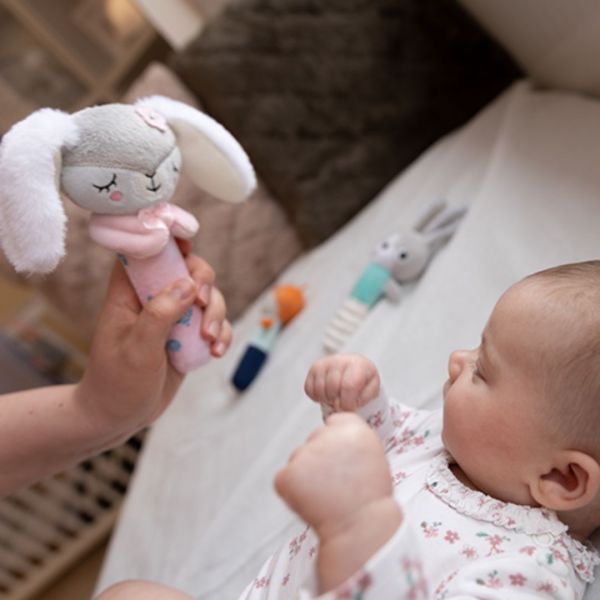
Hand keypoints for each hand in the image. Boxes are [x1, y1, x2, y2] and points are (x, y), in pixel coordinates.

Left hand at [74, 246, 231, 441]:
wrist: (121, 417)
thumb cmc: (118, 382)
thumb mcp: (137, 348)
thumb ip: (160, 313)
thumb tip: (189, 284)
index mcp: (129, 294)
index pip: (145, 253)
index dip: (166, 241)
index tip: (186, 246)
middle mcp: (153, 300)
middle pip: (188, 270)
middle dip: (204, 284)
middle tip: (204, 304)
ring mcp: (174, 318)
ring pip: (208, 298)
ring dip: (217, 315)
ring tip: (209, 340)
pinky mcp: (188, 336)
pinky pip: (214, 324)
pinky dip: (221, 334)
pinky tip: (216, 352)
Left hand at [274, 412, 393, 538]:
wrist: (361, 528)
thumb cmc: (370, 499)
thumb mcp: (373, 457)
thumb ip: (351, 442)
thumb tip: (333, 442)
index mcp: (352, 427)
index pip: (334, 423)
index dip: (338, 444)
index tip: (343, 460)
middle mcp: (325, 434)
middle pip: (315, 441)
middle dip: (320, 459)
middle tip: (336, 484)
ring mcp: (304, 453)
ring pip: (299, 460)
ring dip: (307, 476)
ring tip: (328, 497)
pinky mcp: (287, 474)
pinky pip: (285, 480)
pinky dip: (293, 493)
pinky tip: (313, 503)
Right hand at [304, 354, 379, 412]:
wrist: (354, 369)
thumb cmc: (363, 380)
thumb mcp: (372, 389)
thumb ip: (364, 398)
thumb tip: (350, 404)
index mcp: (358, 364)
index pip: (348, 386)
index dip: (347, 402)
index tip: (349, 408)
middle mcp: (340, 360)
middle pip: (332, 388)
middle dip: (337, 402)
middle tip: (342, 403)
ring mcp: (325, 363)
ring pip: (319, 389)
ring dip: (327, 399)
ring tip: (335, 398)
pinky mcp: (314, 368)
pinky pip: (309, 388)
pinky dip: (316, 397)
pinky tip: (326, 395)